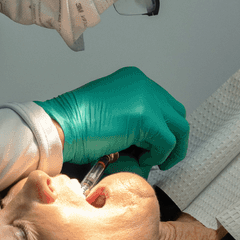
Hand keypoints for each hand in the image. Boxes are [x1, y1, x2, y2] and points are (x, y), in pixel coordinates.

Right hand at [36, 67, 188, 173]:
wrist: (60, 125)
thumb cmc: (74, 124)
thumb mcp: (109, 111)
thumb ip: (131, 116)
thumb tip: (147, 139)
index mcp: (133, 80)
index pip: (164, 104)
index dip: (163, 128)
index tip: (155, 145)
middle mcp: (143, 84)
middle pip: (176, 113)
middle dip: (172, 138)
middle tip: (160, 156)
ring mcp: (146, 98)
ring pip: (179, 127)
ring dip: (169, 149)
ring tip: (150, 159)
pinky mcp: (147, 117)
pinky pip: (167, 142)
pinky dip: (157, 155)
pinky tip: (138, 157)